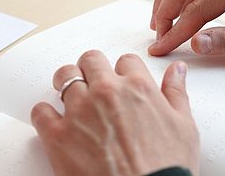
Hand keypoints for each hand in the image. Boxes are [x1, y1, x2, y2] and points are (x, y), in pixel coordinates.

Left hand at [31, 50, 198, 175]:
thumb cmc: (167, 169)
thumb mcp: (184, 128)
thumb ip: (176, 93)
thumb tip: (176, 71)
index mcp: (138, 88)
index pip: (125, 61)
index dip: (123, 71)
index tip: (120, 80)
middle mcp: (106, 92)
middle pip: (91, 60)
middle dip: (91, 69)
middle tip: (92, 82)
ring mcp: (80, 111)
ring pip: (64, 76)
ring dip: (66, 83)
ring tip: (69, 95)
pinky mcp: (58, 135)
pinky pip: (41, 111)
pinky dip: (44, 114)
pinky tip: (53, 121)